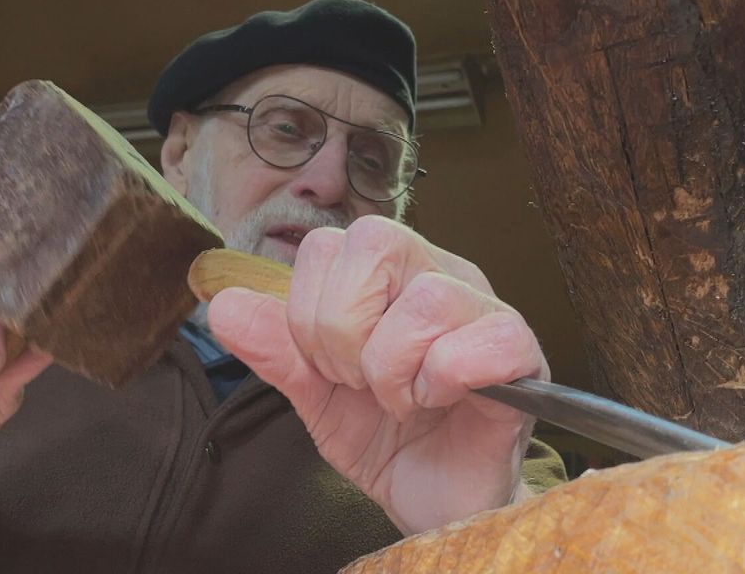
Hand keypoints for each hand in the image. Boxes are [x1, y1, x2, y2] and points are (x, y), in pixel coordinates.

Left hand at [208, 216, 546, 533]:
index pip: (329, 242)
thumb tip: (222, 303)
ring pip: (426, 297)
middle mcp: (441, 275)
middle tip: (358, 380)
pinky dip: (440, 382)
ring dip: (392, 367)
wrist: (437, 505)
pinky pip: (479, 340)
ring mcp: (486, 309)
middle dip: (342, 328)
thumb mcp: (316, 396)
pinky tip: (440, 404)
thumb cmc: (389, 441)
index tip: (324, 367)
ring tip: (402, 400)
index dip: (307, 308)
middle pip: (376, 239)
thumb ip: (275, 349)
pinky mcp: (522, 354)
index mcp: (391, 276)